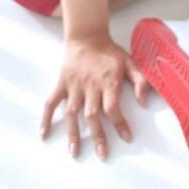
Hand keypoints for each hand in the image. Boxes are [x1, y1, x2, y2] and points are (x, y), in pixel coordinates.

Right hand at [39, 33, 149, 158]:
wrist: (86, 35)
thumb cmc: (109, 51)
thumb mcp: (129, 61)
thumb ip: (140, 80)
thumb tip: (144, 101)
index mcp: (107, 81)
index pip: (113, 107)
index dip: (120, 124)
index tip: (126, 138)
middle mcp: (89, 86)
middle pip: (92, 115)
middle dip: (97, 136)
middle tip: (102, 154)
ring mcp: (73, 86)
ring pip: (72, 112)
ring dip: (73, 133)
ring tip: (74, 152)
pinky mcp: (62, 83)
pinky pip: (51, 101)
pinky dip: (46, 117)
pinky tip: (44, 133)